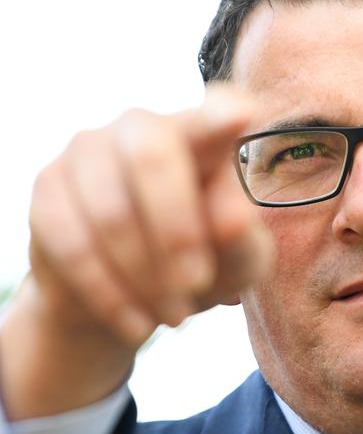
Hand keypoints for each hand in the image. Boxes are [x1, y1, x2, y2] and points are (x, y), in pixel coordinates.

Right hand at [0, 86, 272, 419]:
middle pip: (153, 157)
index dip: (223, 115)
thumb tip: (233, 217)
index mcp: (202, 136)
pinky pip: (72, 243)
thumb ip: (243, 240)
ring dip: (146, 277)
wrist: (130, 297)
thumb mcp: (236, 264)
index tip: (242, 117)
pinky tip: (137, 322)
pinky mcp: (48, 186)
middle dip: (176, 233)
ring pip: (112, 212)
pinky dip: (109, 293)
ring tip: (175, 315)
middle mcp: (143, 128)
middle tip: (195, 286)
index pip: (216, 111)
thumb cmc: (200, 265)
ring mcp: (89, 150)